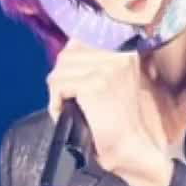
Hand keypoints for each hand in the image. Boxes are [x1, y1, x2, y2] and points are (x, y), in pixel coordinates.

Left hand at [46, 38, 159, 175]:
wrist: (130, 147)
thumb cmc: (119, 121)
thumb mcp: (112, 80)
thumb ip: (95, 62)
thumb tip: (68, 50)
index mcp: (124, 48)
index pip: (81, 38)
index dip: (69, 61)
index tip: (70, 81)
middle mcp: (118, 53)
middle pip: (67, 54)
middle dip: (61, 79)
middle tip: (67, 100)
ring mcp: (106, 68)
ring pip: (60, 69)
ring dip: (57, 92)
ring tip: (68, 108)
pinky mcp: (94, 85)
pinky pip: (58, 84)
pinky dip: (55, 103)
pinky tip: (65, 114)